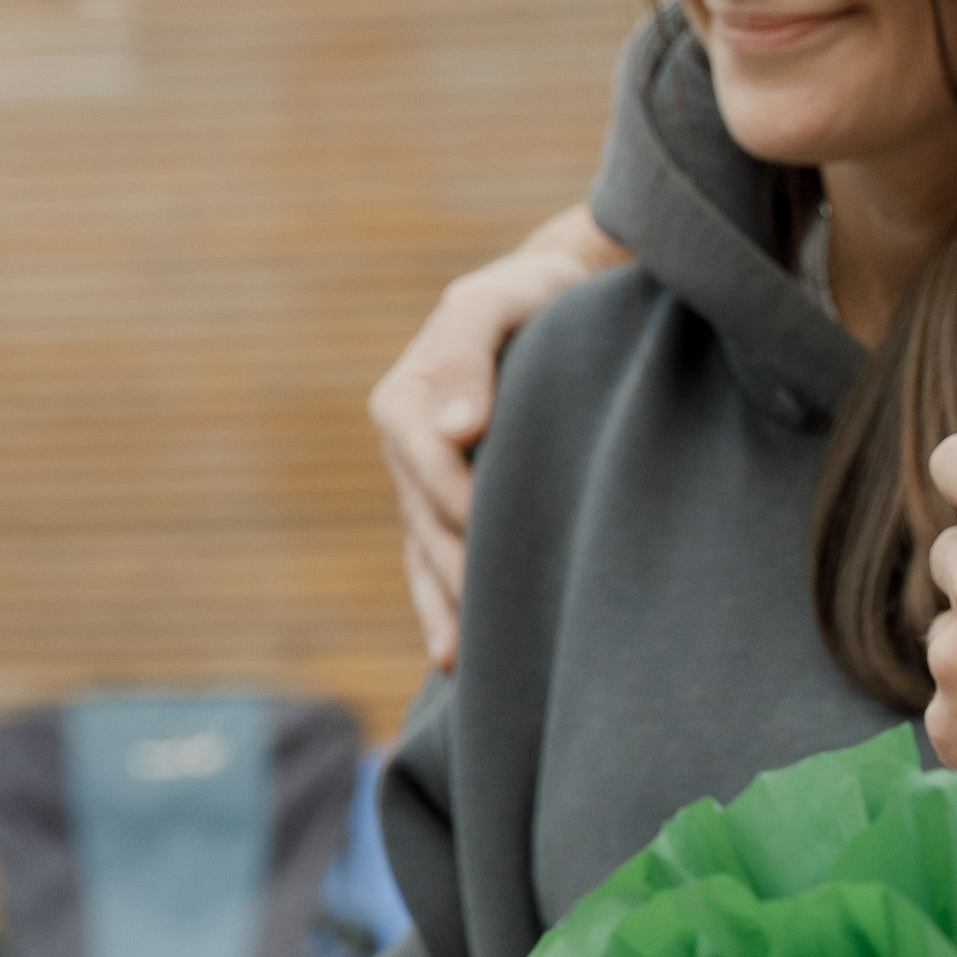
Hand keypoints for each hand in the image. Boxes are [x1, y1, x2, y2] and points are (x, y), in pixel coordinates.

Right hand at [369, 208, 622, 665]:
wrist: (550, 305)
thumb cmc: (531, 298)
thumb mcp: (498, 299)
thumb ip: (469, 348)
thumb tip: (455, 427)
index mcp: (406, 401)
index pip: (428, 464)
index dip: (462, 502)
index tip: (504, 539)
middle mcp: (405, 450)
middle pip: (426, 521)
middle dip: (459, 570)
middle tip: (504, 619)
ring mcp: (420, 486)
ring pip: (426, 555)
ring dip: (446, 605)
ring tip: (473, 658)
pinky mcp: (444, 510)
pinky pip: (430, 567)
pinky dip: (439, 610)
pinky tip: (455, 657)